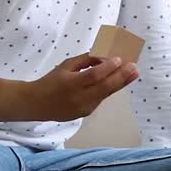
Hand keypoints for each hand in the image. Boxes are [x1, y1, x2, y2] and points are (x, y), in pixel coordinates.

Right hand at [24, 53, 138, 120]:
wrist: (36, 104)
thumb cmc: (51, 81)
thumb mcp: (65, 66)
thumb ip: (85, 60)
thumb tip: (104, 57)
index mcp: (70, 84)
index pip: (93, 76)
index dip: (107, 68)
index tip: (119, 59)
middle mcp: (78, 98)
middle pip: (104, 87)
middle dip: (121, 77)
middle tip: (135, 67)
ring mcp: (83, 108)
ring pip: (105, 94)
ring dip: (120, 83)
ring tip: (134, 73)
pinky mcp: (85, 114)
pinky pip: (100, 99)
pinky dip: (109, 89)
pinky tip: (119, 81)